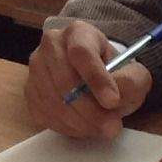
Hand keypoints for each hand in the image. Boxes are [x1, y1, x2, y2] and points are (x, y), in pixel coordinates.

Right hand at [25, 19, 153, 140]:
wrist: (91, 77)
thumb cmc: (111, 73)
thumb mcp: (132, 72)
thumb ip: (132, 82)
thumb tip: (115, 98)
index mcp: (78, 32)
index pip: (81, 53)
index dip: (97, 79)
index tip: (113, 102)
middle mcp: (51, 45)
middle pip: (64, 80)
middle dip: (91, 110)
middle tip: (112, 127)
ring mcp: (36, 68)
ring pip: (53, 101)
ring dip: (80, 122)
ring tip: (101, 128)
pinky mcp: (29, 91)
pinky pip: (45, 114)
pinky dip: (67, 127)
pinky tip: (84, 126)